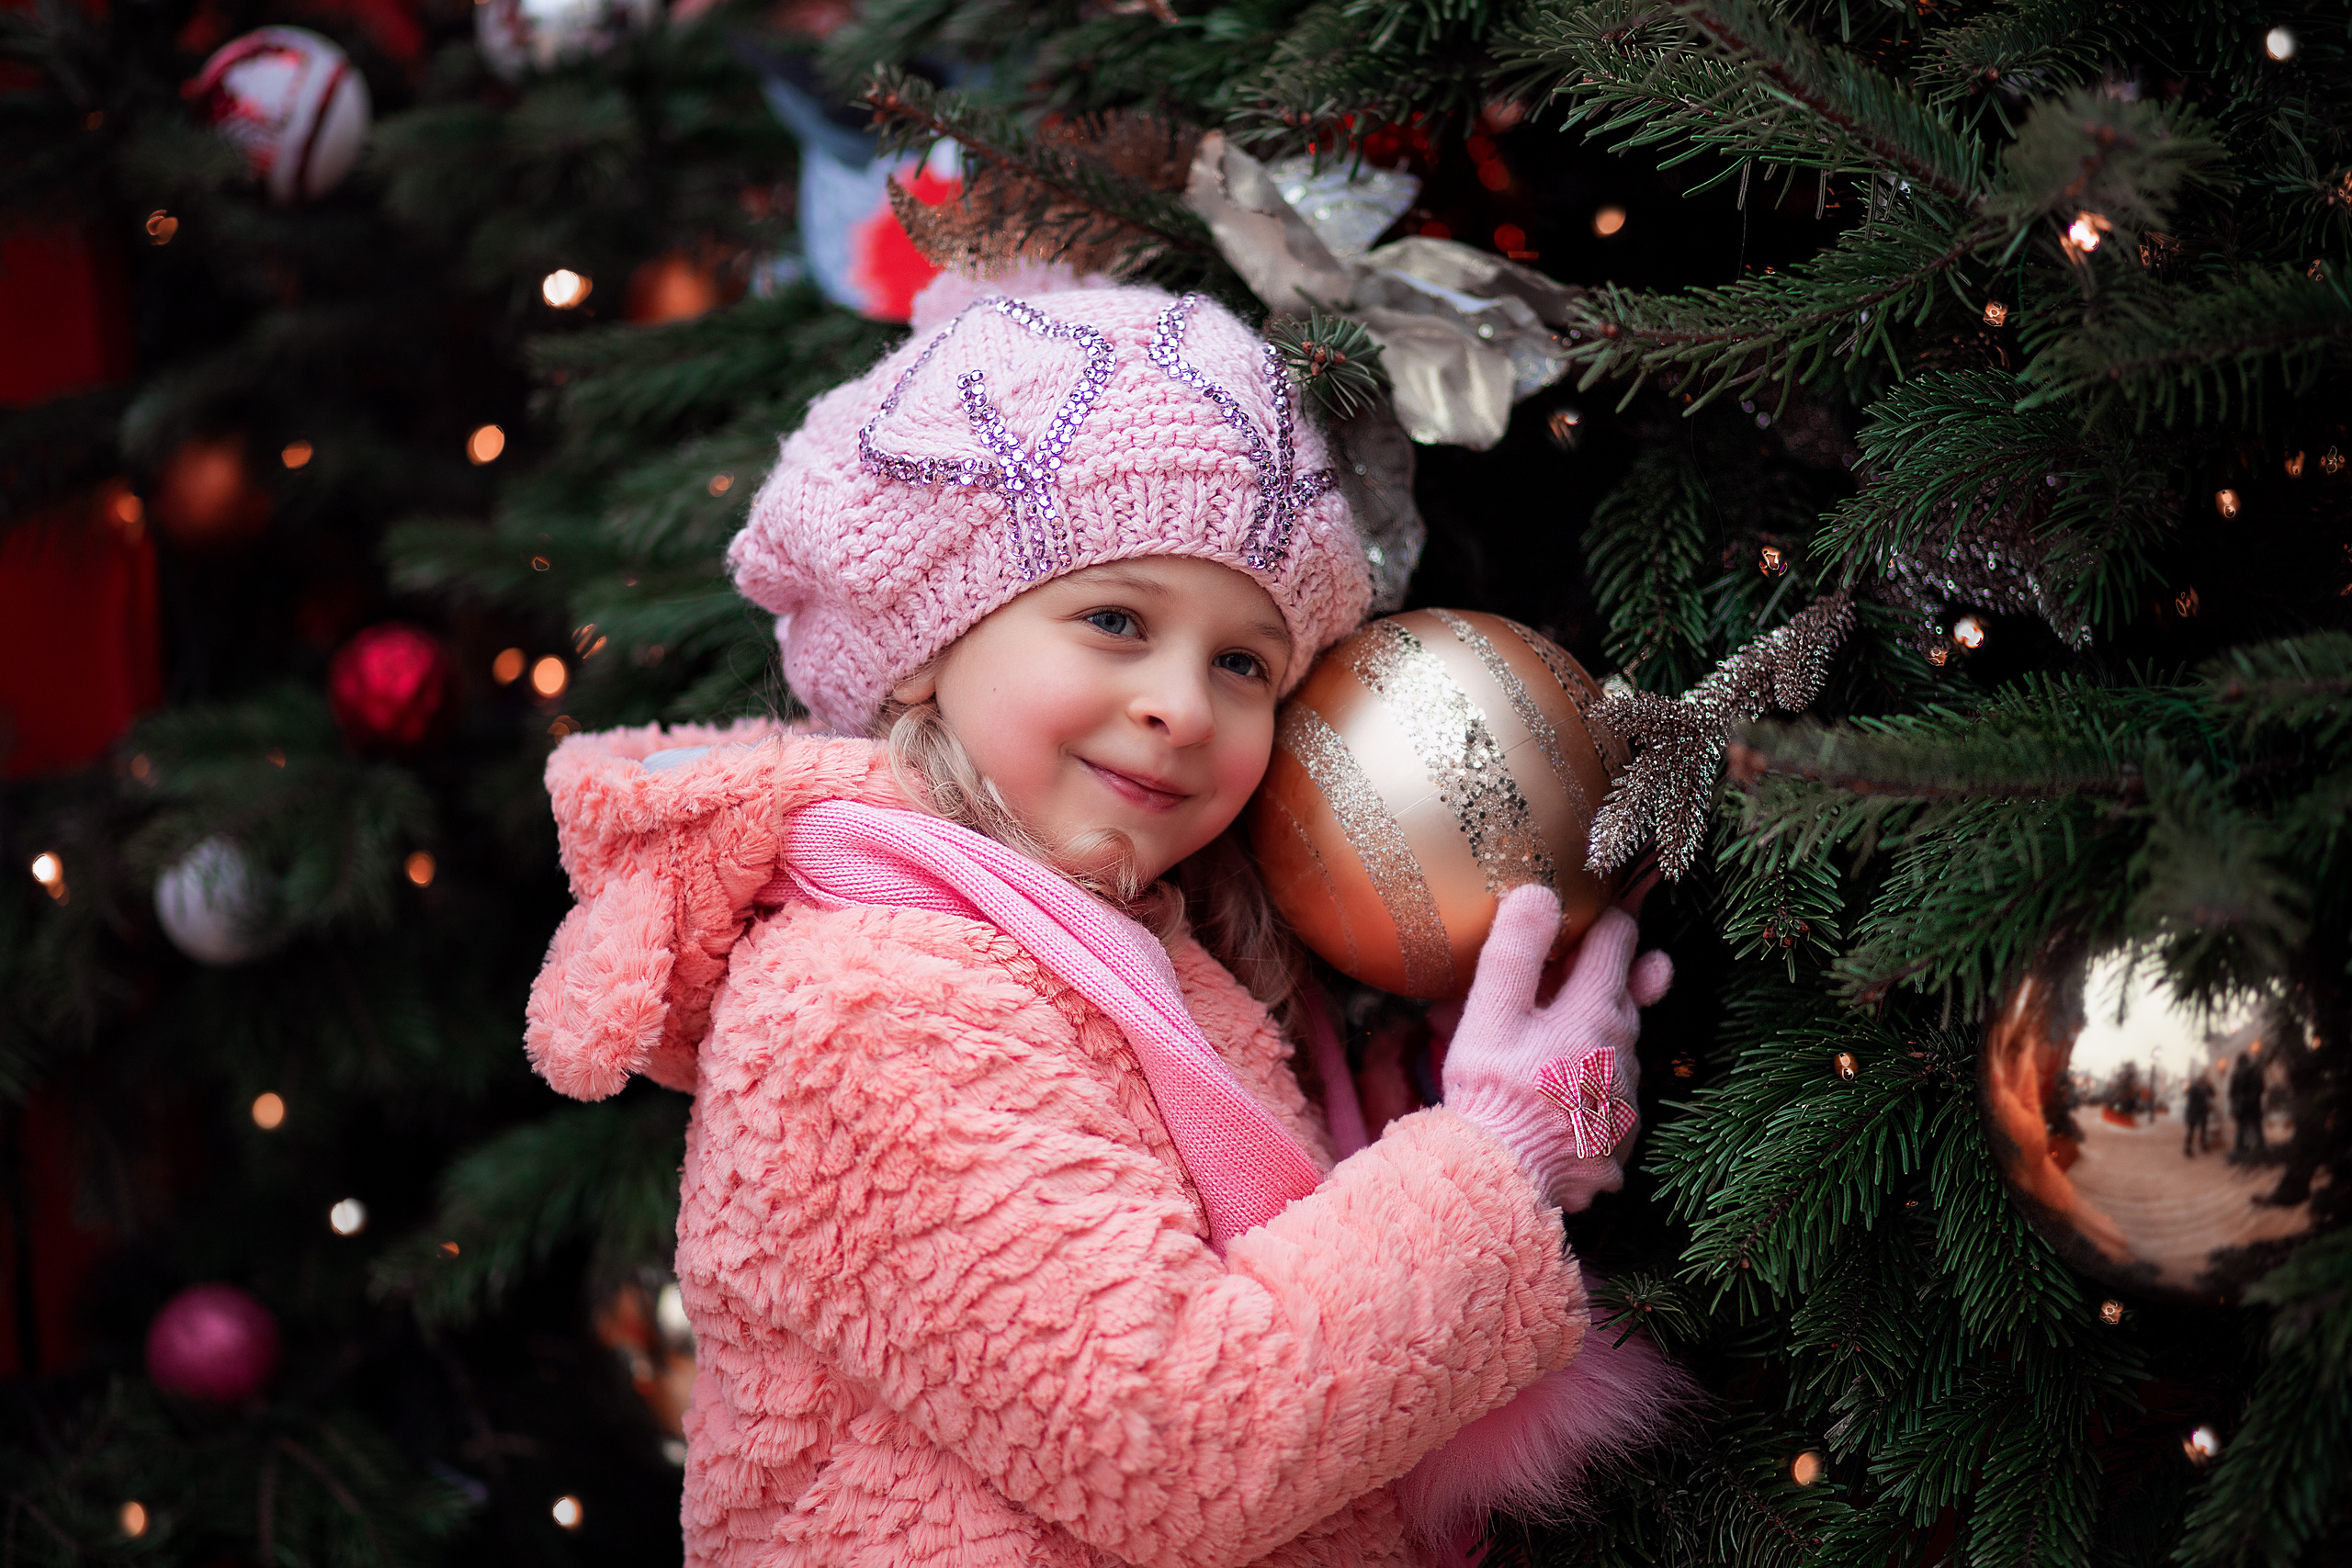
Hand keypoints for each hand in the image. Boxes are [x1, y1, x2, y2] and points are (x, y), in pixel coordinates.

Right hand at [1441, 886, 1672, 1209]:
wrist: (1504, 1182)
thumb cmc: (1491, 1095)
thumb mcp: (1491, 1015)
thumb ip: (1516, 952)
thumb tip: (1539, 894)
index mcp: (1594, 1014)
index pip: (1616, 945)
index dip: (1610, 920)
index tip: (1604, 907)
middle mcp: (1622, 1054)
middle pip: (1624, 997)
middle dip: (1607, 977)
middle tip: (1586, 963)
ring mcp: (1626, 1101)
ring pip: (1619, 1050)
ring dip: (1597, 1036)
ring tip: (1561, 1037)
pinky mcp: (1620, 1140)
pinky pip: (1613, 1097)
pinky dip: (1593, 1086)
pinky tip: (1562, 1095)